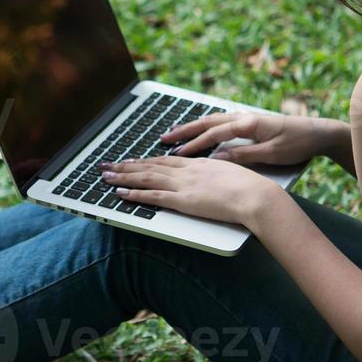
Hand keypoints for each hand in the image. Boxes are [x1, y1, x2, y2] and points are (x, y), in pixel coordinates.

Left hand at [99, 155, 284, 226]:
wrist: (256, 196)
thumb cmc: (250, 188)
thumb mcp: (231, 175)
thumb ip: (217, 175)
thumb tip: (213, 177)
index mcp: (199, 164)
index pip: (166, 160)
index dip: (146, 160)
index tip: (132, 160)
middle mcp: (188, 171)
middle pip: (150, 166)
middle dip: (126, 166)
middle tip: (107, 165)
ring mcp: (184, 185)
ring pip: (147, 178)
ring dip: (123, 177)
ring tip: (105, 176)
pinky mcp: (183, 201)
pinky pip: (154, 196)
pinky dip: (135, 194)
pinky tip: (121, 193)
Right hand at [160, 110, 342, 167]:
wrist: (319, 133)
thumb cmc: (298, 144)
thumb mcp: (272, 154)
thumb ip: (243, 155)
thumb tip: (216, 158)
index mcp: (249, 123)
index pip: (214, 133)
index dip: (194, 144)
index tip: (177, 152)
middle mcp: (245, 117)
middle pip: (208, 122)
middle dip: (184, 130)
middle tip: (164, 137)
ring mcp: (247, 119)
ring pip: (213, 121)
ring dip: (193, 127)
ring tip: (174, 133)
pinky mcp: (251, 123)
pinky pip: (222, 124)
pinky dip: (206, 127)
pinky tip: (199, 132)